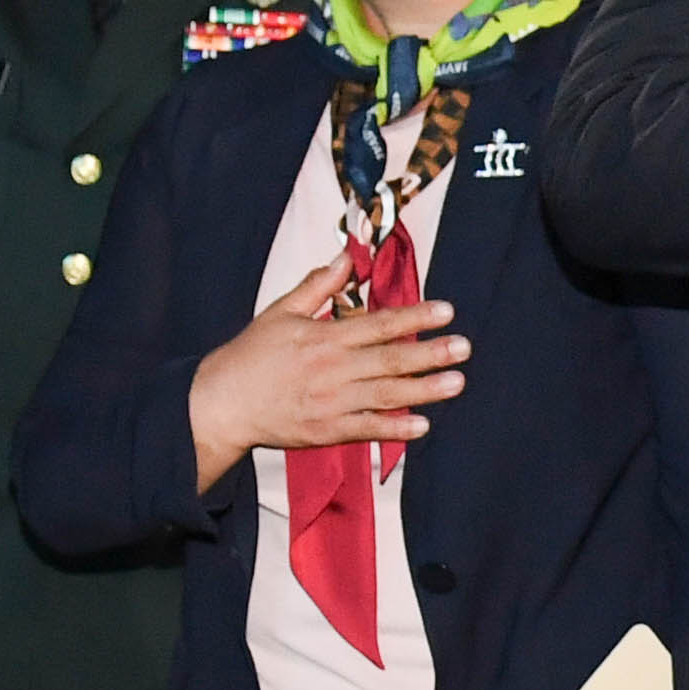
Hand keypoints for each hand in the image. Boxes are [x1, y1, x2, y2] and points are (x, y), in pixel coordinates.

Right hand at [186, 260, 464, 486]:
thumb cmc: (252, 355)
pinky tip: (423, 425)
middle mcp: (333, 369)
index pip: (378, 324)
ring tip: (456, 382)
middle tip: (464, 348)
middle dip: (430, 353)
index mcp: (324, 337)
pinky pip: (367, 429)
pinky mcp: (326, 430)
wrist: (223, 404)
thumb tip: (346, 259)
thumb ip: (317, 286)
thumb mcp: (281, 311)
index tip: (446, 311)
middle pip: (390, 359)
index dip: (414, 316)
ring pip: (386, 394)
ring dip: (424, 389)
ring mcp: (331, 402)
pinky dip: (395, 428)